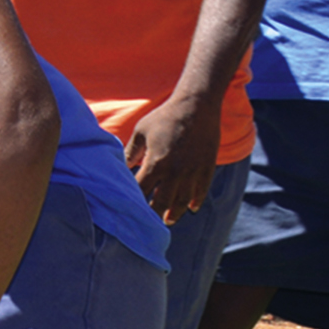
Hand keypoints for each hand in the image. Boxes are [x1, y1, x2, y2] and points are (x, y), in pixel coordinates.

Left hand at [125, 96, 215, 222]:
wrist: (197, 106)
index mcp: (156, 163)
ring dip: (175, 213)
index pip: (141, 190)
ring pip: (183, 201)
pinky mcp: (207, 168)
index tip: (127, 208)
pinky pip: (201, 190)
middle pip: (162, 202)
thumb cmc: (165, 116)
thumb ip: (131, 152)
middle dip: (154, 214)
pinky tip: (191, 208)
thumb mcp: (141, 131)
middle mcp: (175, 171)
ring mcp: (193, 171)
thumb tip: (121, 167)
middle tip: (148, 223)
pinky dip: (196, 201)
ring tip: (168, 220)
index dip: (134, 200)